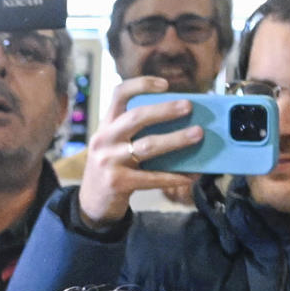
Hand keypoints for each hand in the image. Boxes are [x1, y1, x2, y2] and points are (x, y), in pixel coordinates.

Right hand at [77, 77, 200, 228]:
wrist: (91, 205)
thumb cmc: (112, 170)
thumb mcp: (114, 146)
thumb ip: (134, 133)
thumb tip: (179, 123)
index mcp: (106, 126)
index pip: (119, 95)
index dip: (142, 85)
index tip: (165, 85)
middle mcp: (104, 140)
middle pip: (137, 116)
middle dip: (166, 110)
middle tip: (189, 107)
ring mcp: (109, 162)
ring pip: (148, 145)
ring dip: (177, 139)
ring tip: (198, 135)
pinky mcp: (117, 183)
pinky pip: (152, 177)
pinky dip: (173, 177)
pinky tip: (190, 176)